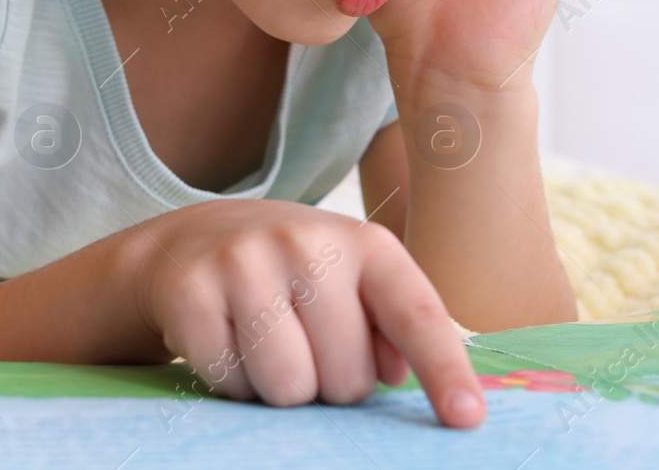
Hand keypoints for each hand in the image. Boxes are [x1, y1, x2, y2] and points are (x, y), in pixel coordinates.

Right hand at [129, 199, 485, 427]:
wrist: (190, 240)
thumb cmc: (292, 274)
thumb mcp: (350, 281)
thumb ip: (390, 325)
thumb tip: (399, 374)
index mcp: (364, 244)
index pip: (415, 314)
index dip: (444, 370)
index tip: (467, 419)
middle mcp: (307, 242)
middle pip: (346, 378)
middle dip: (331, 385)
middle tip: (306, 347)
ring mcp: (244, 262)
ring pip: (288, 388)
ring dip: (281, 389)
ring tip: (267, 345)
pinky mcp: (191, 290)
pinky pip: (231, 383)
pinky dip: (233, 382)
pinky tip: (228, 340)